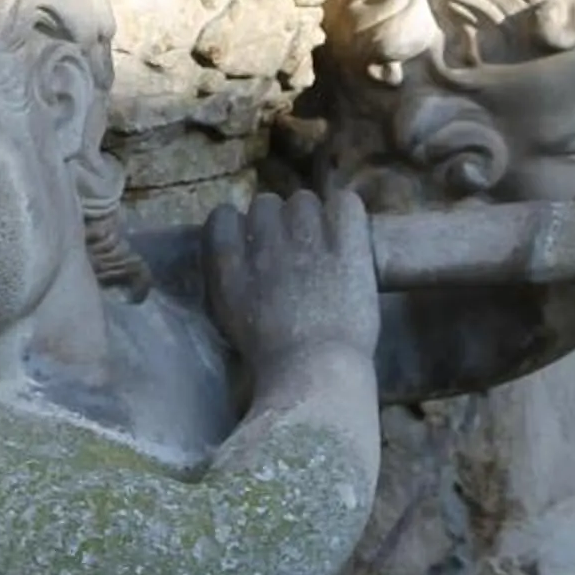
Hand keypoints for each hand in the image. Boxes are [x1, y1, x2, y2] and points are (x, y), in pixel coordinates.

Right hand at [203, 188, 380, 375]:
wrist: (313, 373)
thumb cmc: (271, 365)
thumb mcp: (231, 320)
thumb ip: (234, 282)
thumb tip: (248, 263)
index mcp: (229, 265)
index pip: (223, 215)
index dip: (241, 226)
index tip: (253, 244)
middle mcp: (263, 243)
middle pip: (266, 203)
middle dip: (279, 224)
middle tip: (295, 252)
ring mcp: (305, 239)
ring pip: (305, 200)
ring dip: (313, 219)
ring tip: (325, 246)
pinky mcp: (346, 245)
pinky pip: (345, 202)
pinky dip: (348, 215)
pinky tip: (351, 236)